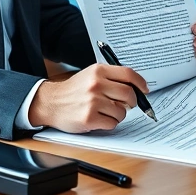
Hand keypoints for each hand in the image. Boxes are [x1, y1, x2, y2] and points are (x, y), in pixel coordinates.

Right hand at [28, 63, 148, 132]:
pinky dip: (110, 123)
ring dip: (119, 114)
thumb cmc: (73, 90)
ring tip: (106, 112)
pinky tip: (100, 119)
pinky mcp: (89, 118)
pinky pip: (112, 123)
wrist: (51, 103)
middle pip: (129, 94)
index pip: (128, 74)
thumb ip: (111, 77)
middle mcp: (96, 84)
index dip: (140, 83)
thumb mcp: (90, 75)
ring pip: (122, 111)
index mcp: (98, 71)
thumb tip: (136, 86)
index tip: (144, 90)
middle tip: (127, 104)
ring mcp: (93, 102)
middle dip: (132, 102)